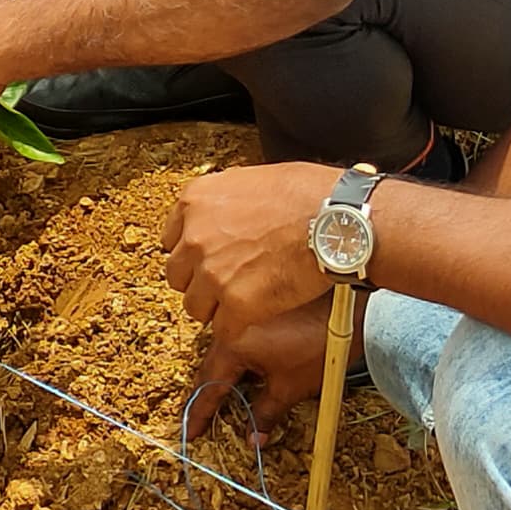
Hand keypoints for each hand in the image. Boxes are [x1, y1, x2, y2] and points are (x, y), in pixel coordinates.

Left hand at [168, 164, 353, 430]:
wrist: (338, 220)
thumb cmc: (309, 195)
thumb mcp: (254, 180)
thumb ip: (227, 203)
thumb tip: (225, 216)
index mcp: (196, 201)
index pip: (172, 240)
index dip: (193, 254)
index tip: (208, 260)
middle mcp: (195, 237)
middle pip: (178, 276)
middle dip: (200, 283)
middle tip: (227, 284)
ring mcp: (213, 272)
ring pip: (196, 307)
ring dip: (217, 309)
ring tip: (244, 303)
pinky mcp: (235, 303)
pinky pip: (223, 329)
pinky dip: (239, 327)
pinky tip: (257, 317)